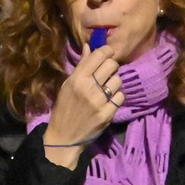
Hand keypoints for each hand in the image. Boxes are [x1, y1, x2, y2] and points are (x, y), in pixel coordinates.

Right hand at [42, 46, 122, 169]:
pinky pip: (121, 96)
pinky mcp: (108, 114)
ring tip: (107, 88)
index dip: (107, 50)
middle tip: (107, 72)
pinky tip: (109, 101)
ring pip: (118, 80)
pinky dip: (117, 97)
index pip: (99, 55)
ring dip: (114, 82)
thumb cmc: (64, 108)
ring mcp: (99, 101)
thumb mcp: (67, 85)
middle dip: (112, 66)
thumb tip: (89, 46)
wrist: (64, 138)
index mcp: (77, 78)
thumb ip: (81, 66)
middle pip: (112, 65)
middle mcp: (89, 88)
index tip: (108, 53)